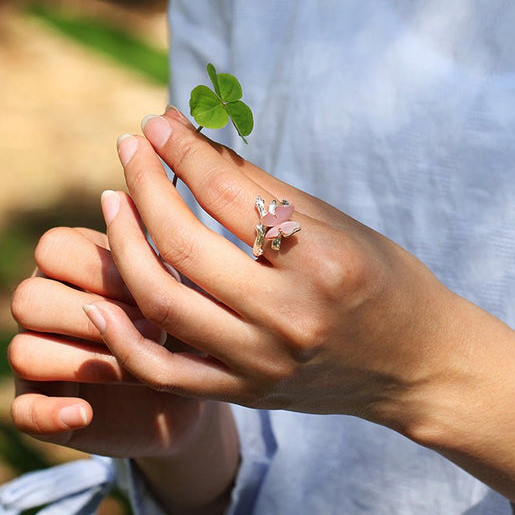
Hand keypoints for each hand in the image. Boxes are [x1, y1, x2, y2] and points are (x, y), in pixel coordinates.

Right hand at [8, 227, 237, 514]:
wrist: (193, 388)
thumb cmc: (182, 321)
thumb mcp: (175, 289)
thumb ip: (150, 260)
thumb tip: (122, 207)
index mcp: (71, 266)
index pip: (52, 248)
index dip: (99, 269)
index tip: (149, 289)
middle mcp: (46, 307)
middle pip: (27, 298)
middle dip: (90, 317)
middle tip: (149, 331)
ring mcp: (39, 358)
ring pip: (21, 350)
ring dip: (81, 362)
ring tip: (132, 371)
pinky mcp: (42, 408)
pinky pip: (21, 411)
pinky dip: (50, 413)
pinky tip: (85, 414)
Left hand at [91, 108, 514, 514]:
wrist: (417, 365)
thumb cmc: (385, 281)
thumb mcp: (337, 225)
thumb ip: (262, 189)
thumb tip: (194, 143)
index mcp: (323, 264)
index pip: (228, 194)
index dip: (184, 150)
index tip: (158, 121)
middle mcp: (289, 318)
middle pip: (184, 245)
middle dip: (145, 185)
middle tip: (132, 148)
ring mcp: (262, 363)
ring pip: (162, 301)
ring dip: (125, 244)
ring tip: (115, 201)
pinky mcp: (246, 393)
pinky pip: (163, 370)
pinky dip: (122, 336)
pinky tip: (98, 300)